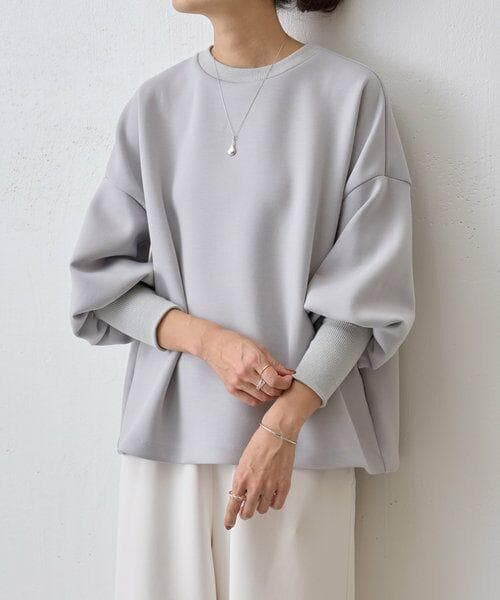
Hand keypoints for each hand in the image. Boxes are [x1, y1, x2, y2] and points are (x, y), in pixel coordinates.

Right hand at [200, 325, 294, 406]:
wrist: (213, 346)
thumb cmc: (234, 343)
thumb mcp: (258, 348)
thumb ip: (274, 363)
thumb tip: (288, 372)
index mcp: (254, 359)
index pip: (274, 379)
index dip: (285, 382)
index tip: (288, 379)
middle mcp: (245, 372)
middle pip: (270, 390)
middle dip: (280, 389)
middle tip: (283, 384)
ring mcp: (237, 382)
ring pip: (262, 397)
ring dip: (271, 395)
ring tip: (273, 388)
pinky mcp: (231, 388)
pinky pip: (250, 401)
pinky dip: (260, 399)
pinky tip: (262, 392)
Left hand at [224, 379, 321, 528]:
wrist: (277, 433)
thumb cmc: (260, 442)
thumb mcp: (244, 461)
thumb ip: (242, 479)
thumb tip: (242, 493)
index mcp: (241, 477)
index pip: (233, 504)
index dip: (230, 517)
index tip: (229, 524)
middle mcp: (255, 484)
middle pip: (248, 511)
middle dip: (246, 512)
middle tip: (246, 509)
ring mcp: (270, 486)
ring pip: (262, 509)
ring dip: (260, 505)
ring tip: (262, 494)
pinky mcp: (283, 484)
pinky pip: (277, 504)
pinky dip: (274, 503)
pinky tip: (272, 495)